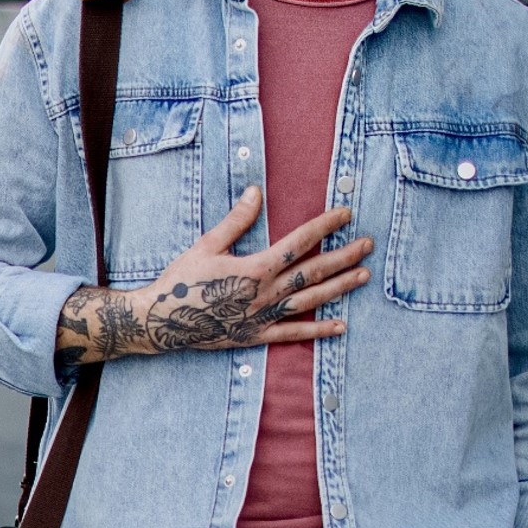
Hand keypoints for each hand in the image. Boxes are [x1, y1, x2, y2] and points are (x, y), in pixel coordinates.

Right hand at [54, 188, 370, 362]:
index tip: (345, 214)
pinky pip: (293, 333)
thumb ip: (236, 221)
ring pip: (311, 299)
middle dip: (344, 256)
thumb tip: (256, 192)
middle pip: (313, 271)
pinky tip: (340, 326)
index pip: (299, 243)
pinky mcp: (256, 335)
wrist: (160, 321)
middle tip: (367, 244)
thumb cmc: (180, 281)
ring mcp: (263, 316)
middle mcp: (265, 293)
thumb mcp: (205, 246)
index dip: (324, 227)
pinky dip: (317, 330)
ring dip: (339, 287)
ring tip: (363, 275)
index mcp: (255, 267)